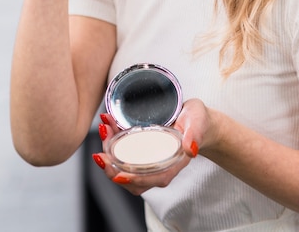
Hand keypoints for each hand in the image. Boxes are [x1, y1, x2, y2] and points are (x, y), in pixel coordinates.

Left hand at [93, 103, 209, 195]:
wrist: (195, 119)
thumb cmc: (197, 122)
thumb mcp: (198, 122)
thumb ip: (195, 134)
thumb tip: (189, 149)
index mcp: (172, 164)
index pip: (152, 179)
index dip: (134, 179)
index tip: (118, 175)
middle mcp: (157, 166)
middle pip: (131, 177)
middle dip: (112, 167)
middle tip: (101, 151)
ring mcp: (147, 159)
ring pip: (122, 166)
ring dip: (108, 151)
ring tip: (104, 128)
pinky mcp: (140, 149)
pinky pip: (122, 152)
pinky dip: (111, 140)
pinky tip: (107, 124)